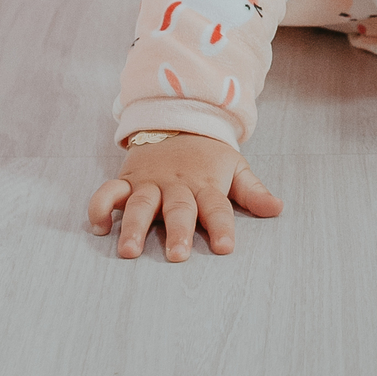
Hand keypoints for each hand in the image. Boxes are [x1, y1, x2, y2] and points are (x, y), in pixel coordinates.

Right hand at [87, 134, 282, 259]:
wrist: (178, 119)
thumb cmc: (208, 156)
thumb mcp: (235, 168)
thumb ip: (253, 191)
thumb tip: (278, 208)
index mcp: (206, 185)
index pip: (217, 207)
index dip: (221, 227)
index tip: (224, 248)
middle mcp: (177, 185)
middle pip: (178, 209)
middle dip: (178, 231)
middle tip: (177, 256)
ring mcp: (150, 182)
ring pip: (140, 204)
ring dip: (133, 226)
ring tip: (129, 251)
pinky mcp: (128, 180)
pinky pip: (109, 192)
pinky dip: (100, 206)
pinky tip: (99, 227)